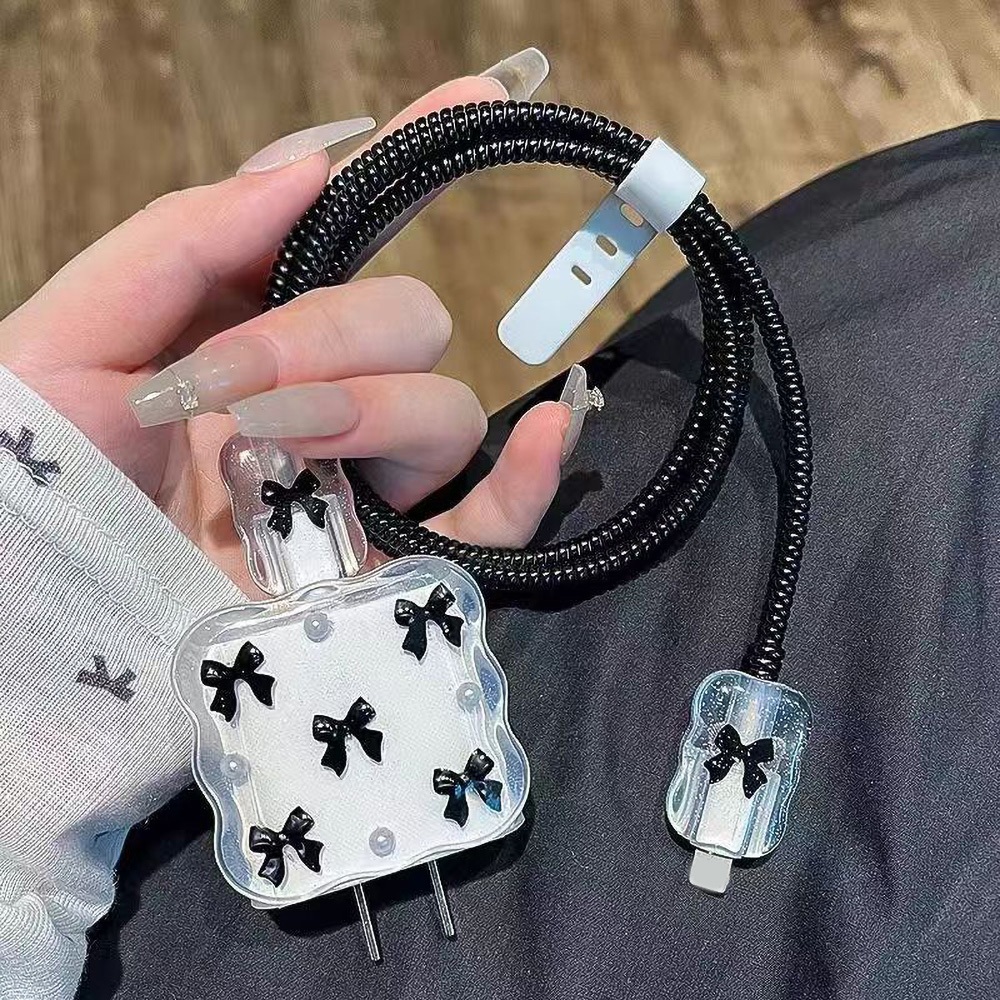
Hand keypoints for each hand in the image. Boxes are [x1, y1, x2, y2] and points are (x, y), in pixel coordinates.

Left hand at [0, 63, 566, 592]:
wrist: (54, 624)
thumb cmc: (44, 485)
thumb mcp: (71, 340)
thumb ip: (181, 242)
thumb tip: (312, 165)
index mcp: (250, 336)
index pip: (352, 241)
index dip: (414, 165)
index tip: (477, 99)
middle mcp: (322, 402)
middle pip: (408, 321)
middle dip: (328, 335)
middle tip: (236, 381)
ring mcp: (362, 486)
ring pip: (444, 408)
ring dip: (368, 408)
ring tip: (274, 451)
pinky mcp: (388, 567)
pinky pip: (492, 522)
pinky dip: (529, 477)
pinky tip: (542, 429)